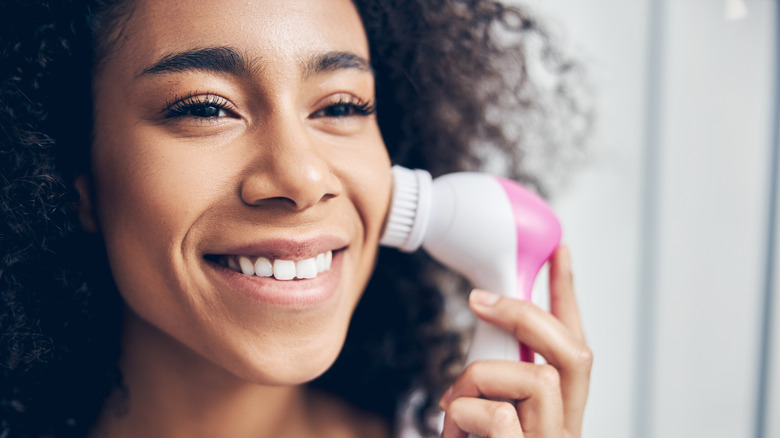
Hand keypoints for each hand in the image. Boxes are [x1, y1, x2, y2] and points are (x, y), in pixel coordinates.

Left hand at [438, 246, 591, 437]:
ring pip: (538, 378)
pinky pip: (500, 416)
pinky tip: (452, 428)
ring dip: (481, 376)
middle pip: (575, 353)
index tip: (559, 252)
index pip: (574, 345)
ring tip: (452, 401)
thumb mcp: (487, 410)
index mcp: (558, 412)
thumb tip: (481, 321)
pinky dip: (464, 413)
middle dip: (526, 315)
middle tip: (478, 300)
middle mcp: (563, 428)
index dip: (567, 296)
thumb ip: (496, 377)